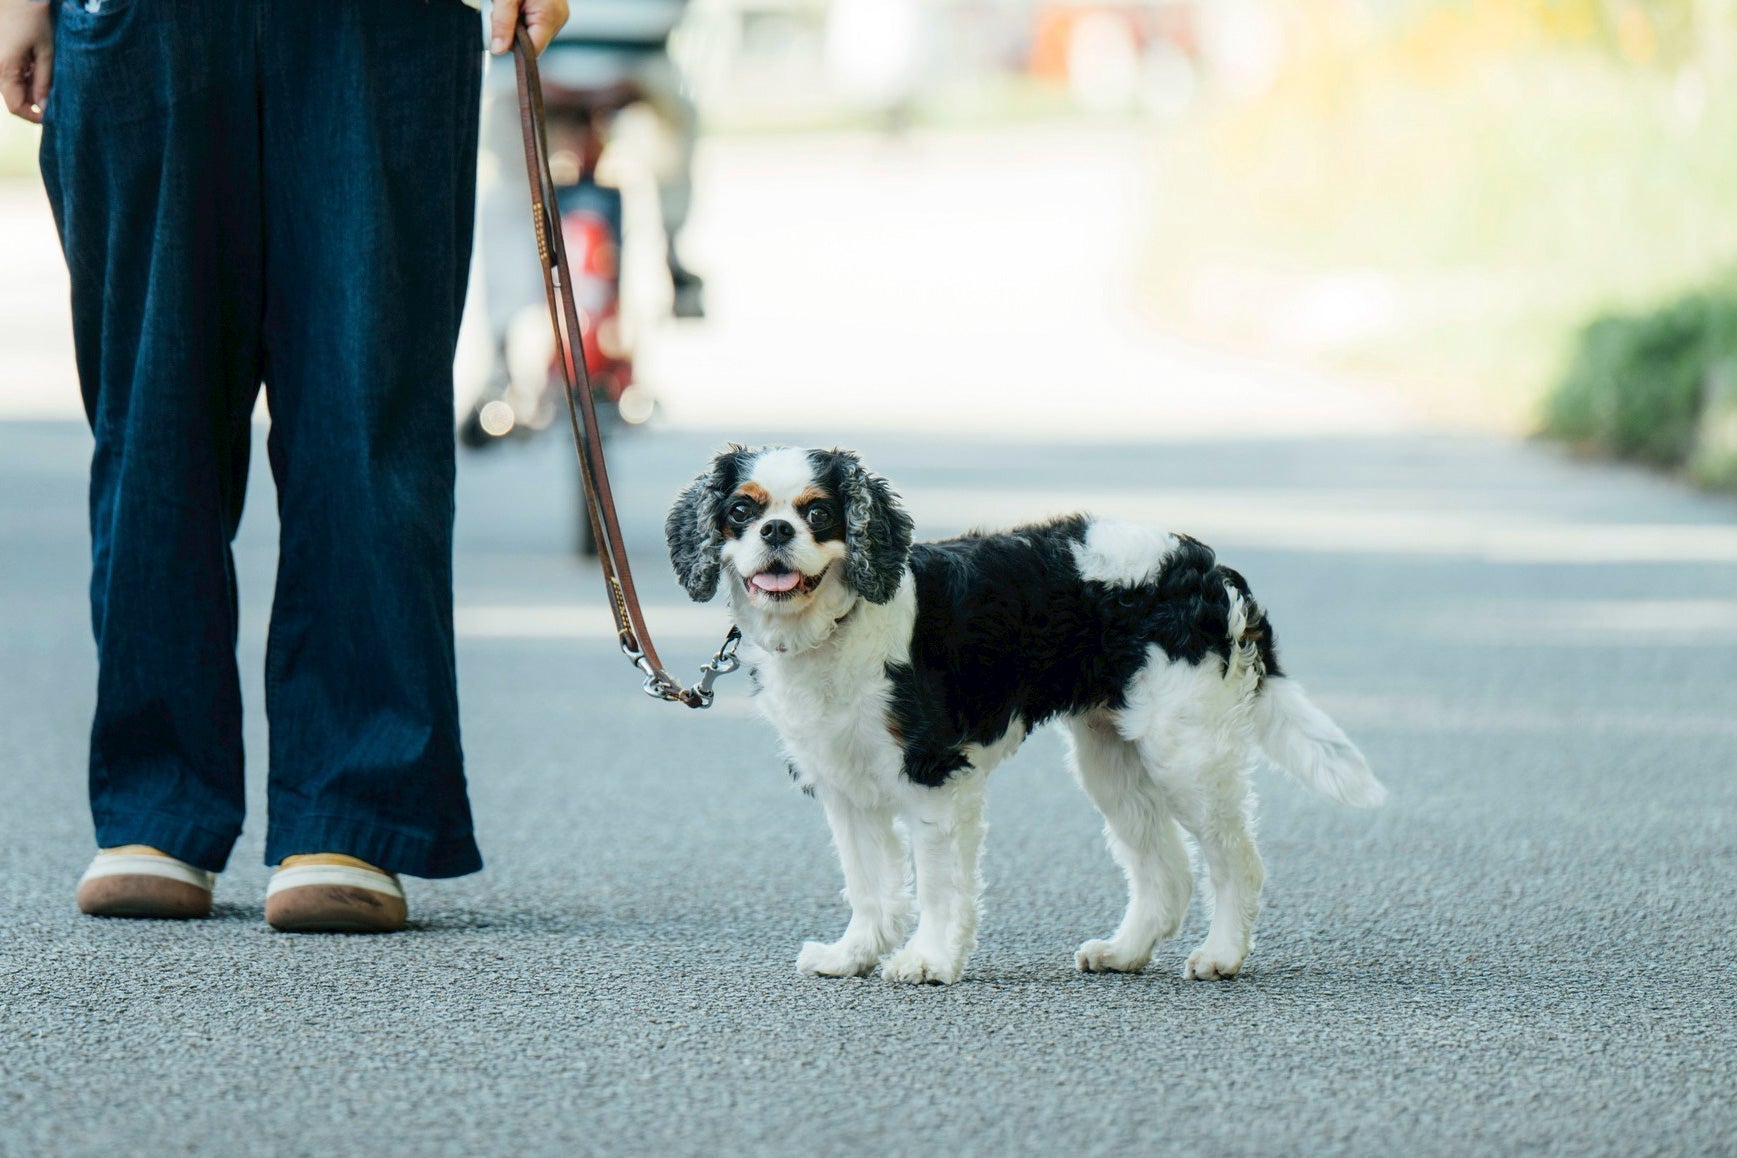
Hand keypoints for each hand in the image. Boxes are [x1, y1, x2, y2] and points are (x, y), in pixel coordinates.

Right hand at [0, 0, 51, 123]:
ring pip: (13, 88)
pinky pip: (10, 76)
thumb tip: (44, 107)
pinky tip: (35, 65)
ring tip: (43, 72)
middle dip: (34, 102)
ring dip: (30, 88)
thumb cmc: (33, 20)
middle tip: (54, 93)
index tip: (51, 115)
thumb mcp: (46, 52)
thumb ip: (44, 81)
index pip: (16, 107)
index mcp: (5, 69)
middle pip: (14, 99)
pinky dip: (24, 77)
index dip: (33, 116)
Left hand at [489, 0, 568, 57]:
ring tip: (514, 4)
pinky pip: (537, 24)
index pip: (532, 51)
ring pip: (533, 34)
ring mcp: (559, 15)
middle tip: (505, 8)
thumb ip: (502, 23)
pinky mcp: (555, 12)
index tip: (500, 31)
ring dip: (517, 23)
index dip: (514, 45)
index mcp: (550, 16)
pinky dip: (524, 18)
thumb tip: (498, 50)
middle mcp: (559, 18)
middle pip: (532, 43)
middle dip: (514, 31)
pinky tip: (520, 5)